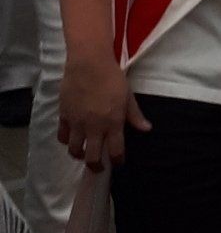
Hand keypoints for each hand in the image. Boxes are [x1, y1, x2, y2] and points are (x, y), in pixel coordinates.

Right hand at [58, 51, 147, 169]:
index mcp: (113, 123)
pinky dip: (67, 141)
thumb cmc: (112, 78)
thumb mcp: (128, 96)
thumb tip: (146, 129)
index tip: (119, 163)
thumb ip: (135, 115)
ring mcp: (77, 123)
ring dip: (80, 155)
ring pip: (75, 150)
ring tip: (84, 154)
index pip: (115, 151)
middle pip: (92, 158)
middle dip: (96, 167)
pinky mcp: (64, 117)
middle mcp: (94, 127)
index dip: (118, 161)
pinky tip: (72, 138)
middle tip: (99, 168)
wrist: (88, 64)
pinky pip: (63, 137)